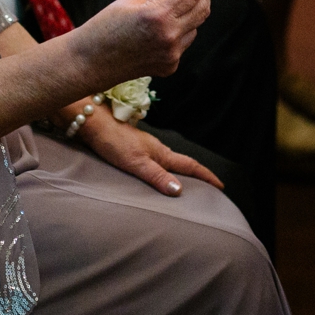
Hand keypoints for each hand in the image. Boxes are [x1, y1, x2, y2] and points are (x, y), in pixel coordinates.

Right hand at [68, 0, 210, 87]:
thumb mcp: (132, 0)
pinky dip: (177, 33)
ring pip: (195, 26)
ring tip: (165, 11)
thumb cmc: (105, 27)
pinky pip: (184, 43)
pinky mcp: (170, 66)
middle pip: (203, 8)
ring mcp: (172, 55)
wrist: (90, 62)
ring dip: (187, 14)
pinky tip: (157, 32)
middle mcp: (170, 36)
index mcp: (159, 15)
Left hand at [78, 114, 222, 196]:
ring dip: (181, 173)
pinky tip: (158, 176)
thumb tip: (180, 191)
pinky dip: (165, 171)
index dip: (206, 176)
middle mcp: (157, 149)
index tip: (221, 186)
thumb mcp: (136, 163)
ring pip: (169, 162)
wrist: (93, 123)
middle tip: (210, 189)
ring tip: (187, 186)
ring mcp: (146, 147)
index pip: (190, 165)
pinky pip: (157, 162)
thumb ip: (157, 176)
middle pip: (183, 163)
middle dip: (198, 176)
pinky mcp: (134, 148)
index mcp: (161, 153)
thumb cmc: (113, 142)